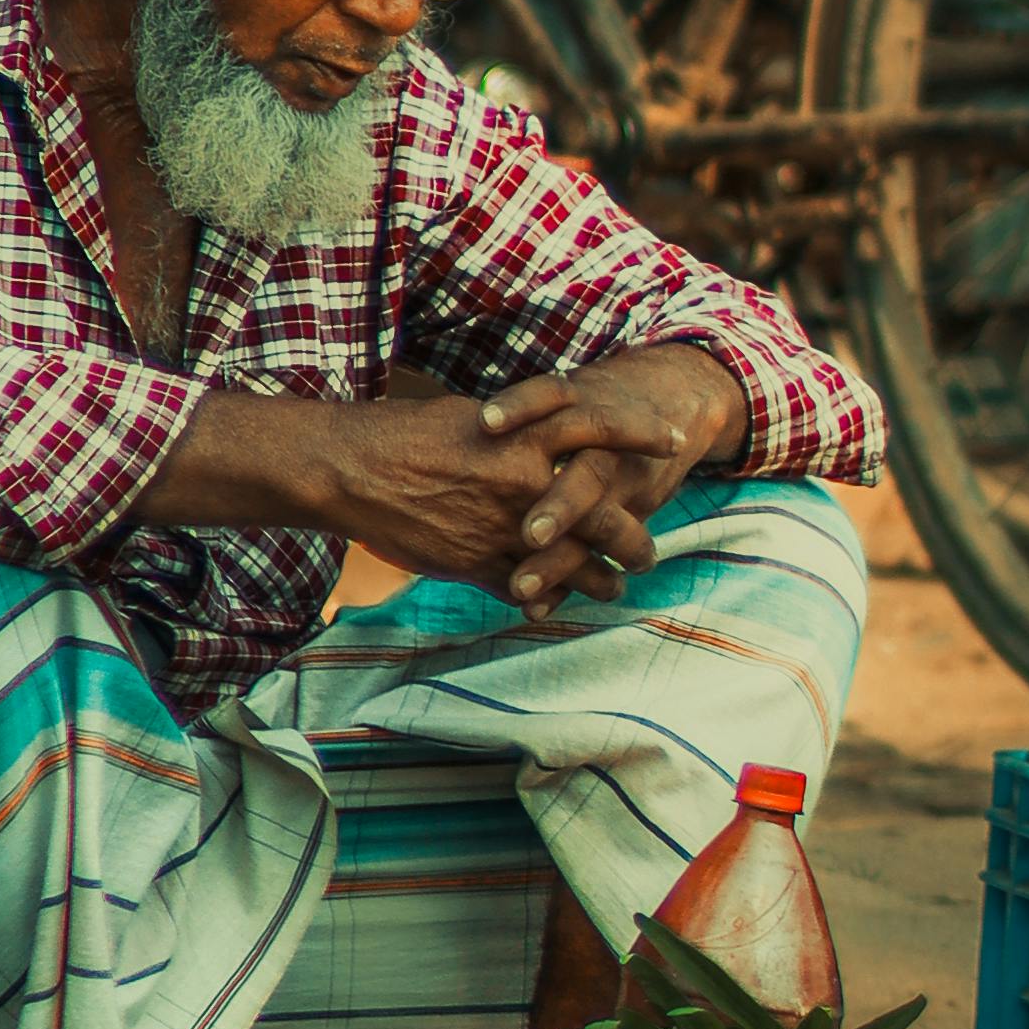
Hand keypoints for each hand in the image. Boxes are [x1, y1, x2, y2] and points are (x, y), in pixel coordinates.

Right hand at [135, 348, 744, 619]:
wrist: (353, 469)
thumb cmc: (406, 435)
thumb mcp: (470, 420)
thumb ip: (516, 438)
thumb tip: (545, 438)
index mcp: (528, 438)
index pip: (603, 433)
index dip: (641, 437)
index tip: (675, 441)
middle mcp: (528, 484)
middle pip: (605, 519)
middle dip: (634, 540)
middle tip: (650, 551)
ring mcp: (507, 529)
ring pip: (576, 566)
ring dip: (601, 581)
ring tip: (616, 589)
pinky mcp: (481, 565)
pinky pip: (528, 591)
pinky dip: (545, 600)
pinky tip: (555, 607)